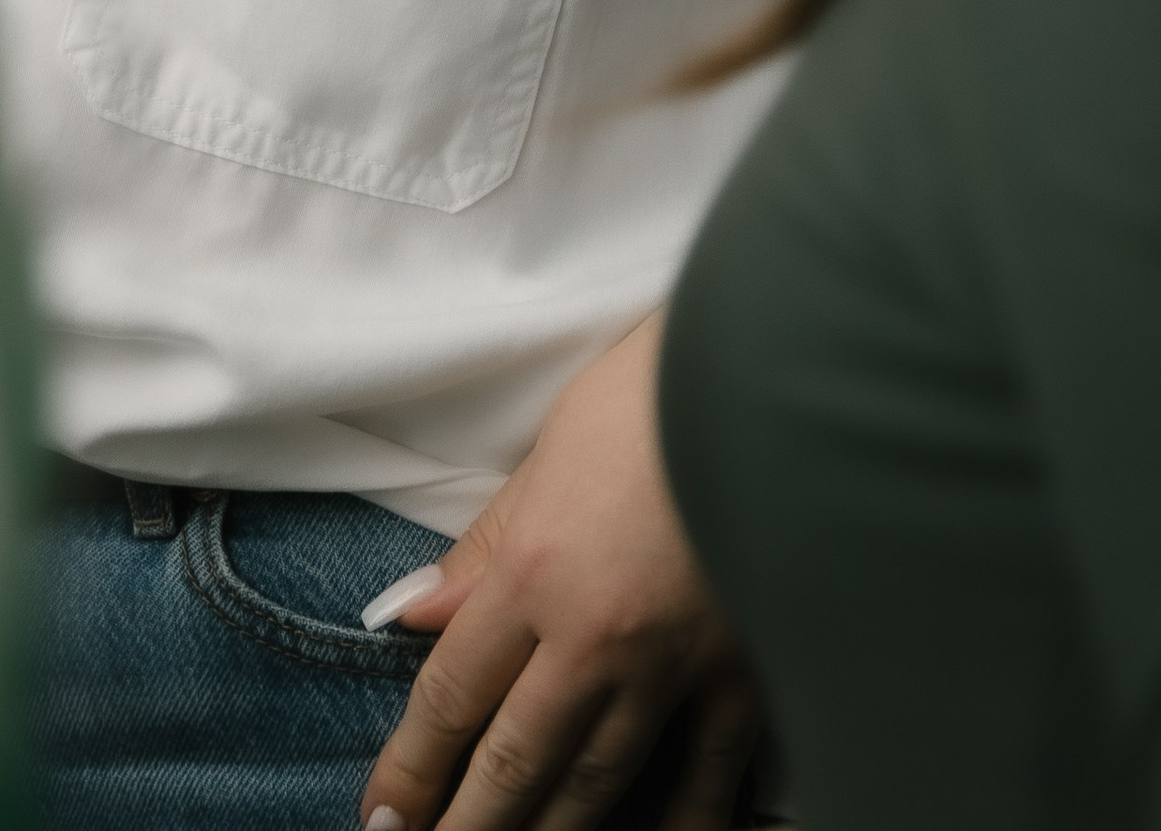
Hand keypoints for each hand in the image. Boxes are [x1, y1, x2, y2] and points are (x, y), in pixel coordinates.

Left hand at [355, 313, 756, 830]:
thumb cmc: (656, 390)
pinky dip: (685, 822)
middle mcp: (596, 637)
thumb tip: (418, 611)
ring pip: (599, 781)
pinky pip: (709, 774)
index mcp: (537, 572)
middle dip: (467, 824)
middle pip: (516, 759)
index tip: (383, 817)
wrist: (778, 374)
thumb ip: (487, 545)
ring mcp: (676, 665)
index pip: (452, 694)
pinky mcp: (747, 673)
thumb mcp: (550, 450)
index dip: (412, 766)